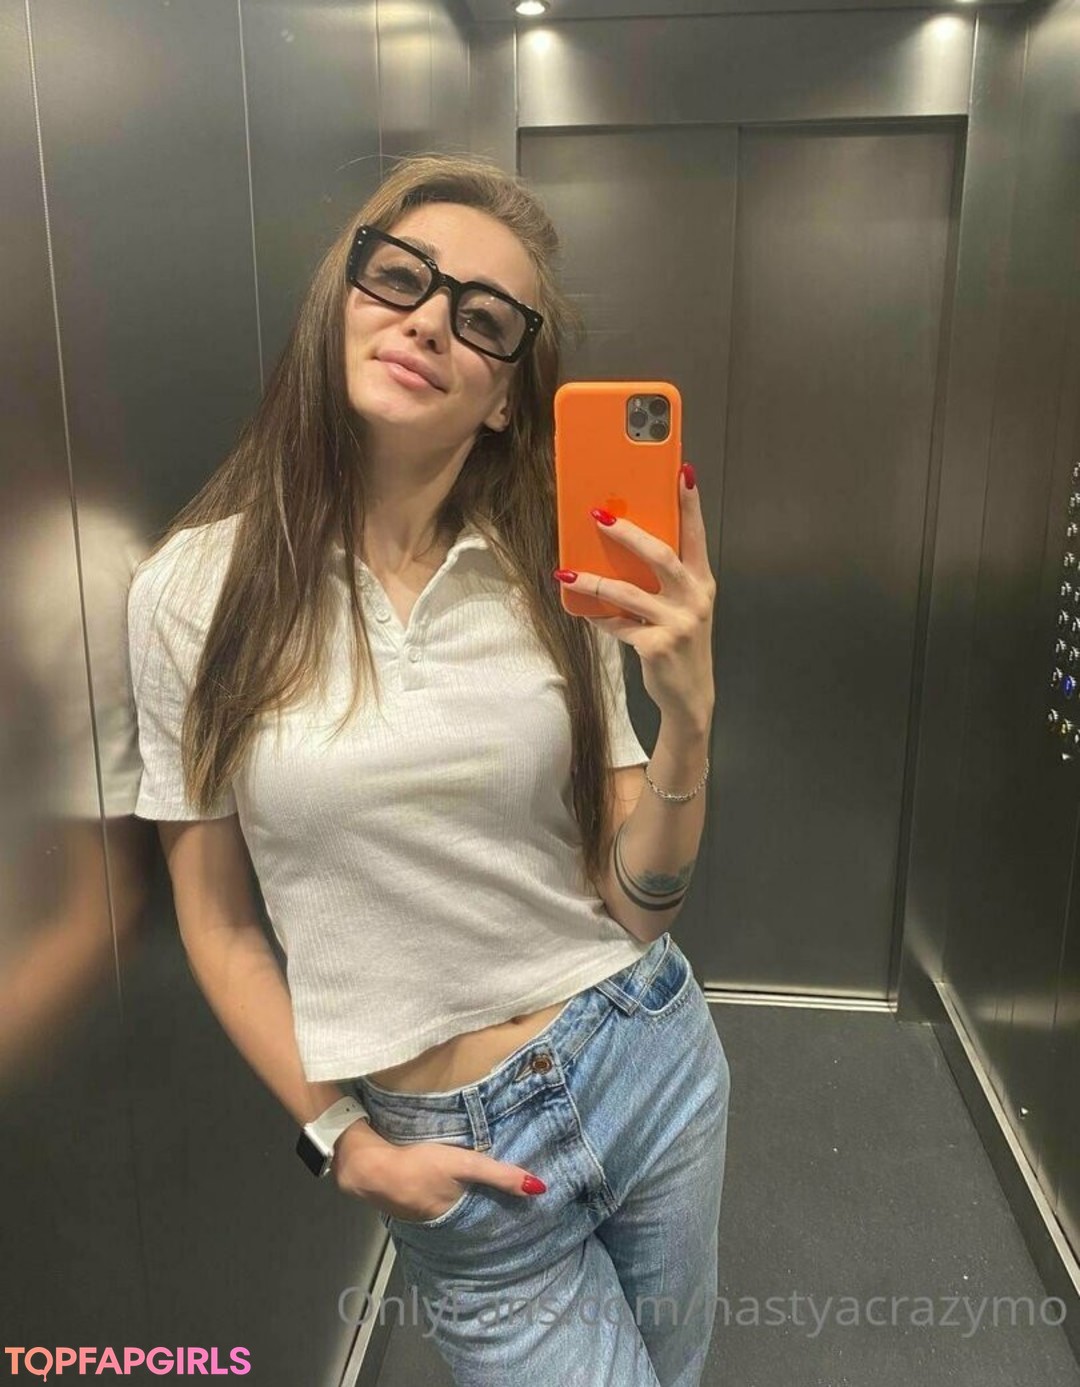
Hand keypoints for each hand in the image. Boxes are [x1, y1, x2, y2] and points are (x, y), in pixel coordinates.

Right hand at [333, 1130, 545, 1223]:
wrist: (370, 1168)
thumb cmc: (422, 1165)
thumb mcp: (465, 1164)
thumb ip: (499, 1174)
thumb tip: (540, 1189)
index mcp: (459, 1216)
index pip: (488, 1223)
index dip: (504, 1220)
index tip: (524, 1219)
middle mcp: (441, 1224)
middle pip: (469, 1220)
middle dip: (484, 1217)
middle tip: (504, 1209)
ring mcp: (421, 1216)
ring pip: (450, 1215)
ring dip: (462, 1210)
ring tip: (480, 1201)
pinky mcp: (406, 1204)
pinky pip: (431, 1207)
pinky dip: (441, 1202)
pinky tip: (443, 1192)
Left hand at [557, 463, 716, 728]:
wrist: (691, 696)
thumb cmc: (682, 642)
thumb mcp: (684, 607)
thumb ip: (667, 580)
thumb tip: (624, 545)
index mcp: (702, 581)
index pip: (697, 535)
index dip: (691, 504)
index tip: (683, 472)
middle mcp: (694, 598)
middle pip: (661, 555)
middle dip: (627, 533)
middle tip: (598, 516)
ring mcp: (677, 623)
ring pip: (628, 593)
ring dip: (594, 581)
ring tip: (568, 571)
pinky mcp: (656, 646)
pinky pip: (618, 625)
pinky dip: (599, 618)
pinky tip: (582, 611)